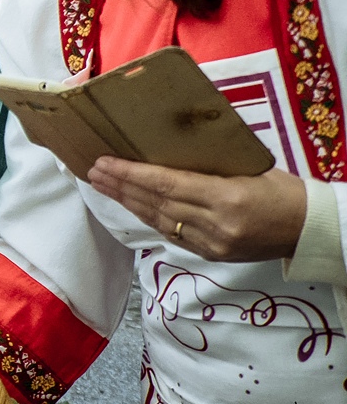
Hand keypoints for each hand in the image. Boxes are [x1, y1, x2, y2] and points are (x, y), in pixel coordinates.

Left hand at [87, 158, 306, 261]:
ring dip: (128, 202)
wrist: (308, 229)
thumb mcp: (247, 168)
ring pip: (158, 220)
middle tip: (94, 171)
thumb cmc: (282, 190)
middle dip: (121, 186)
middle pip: (156, 203)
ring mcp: (213, 244)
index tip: (105, 162)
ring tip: (103, 185)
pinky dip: (148, 217)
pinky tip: (131, 205)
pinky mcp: (212, 256)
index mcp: (226, 197)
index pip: (166, 184)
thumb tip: (164, 147)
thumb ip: (207, 164)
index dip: (131, 174)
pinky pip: (171, 234)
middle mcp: (216, 225)